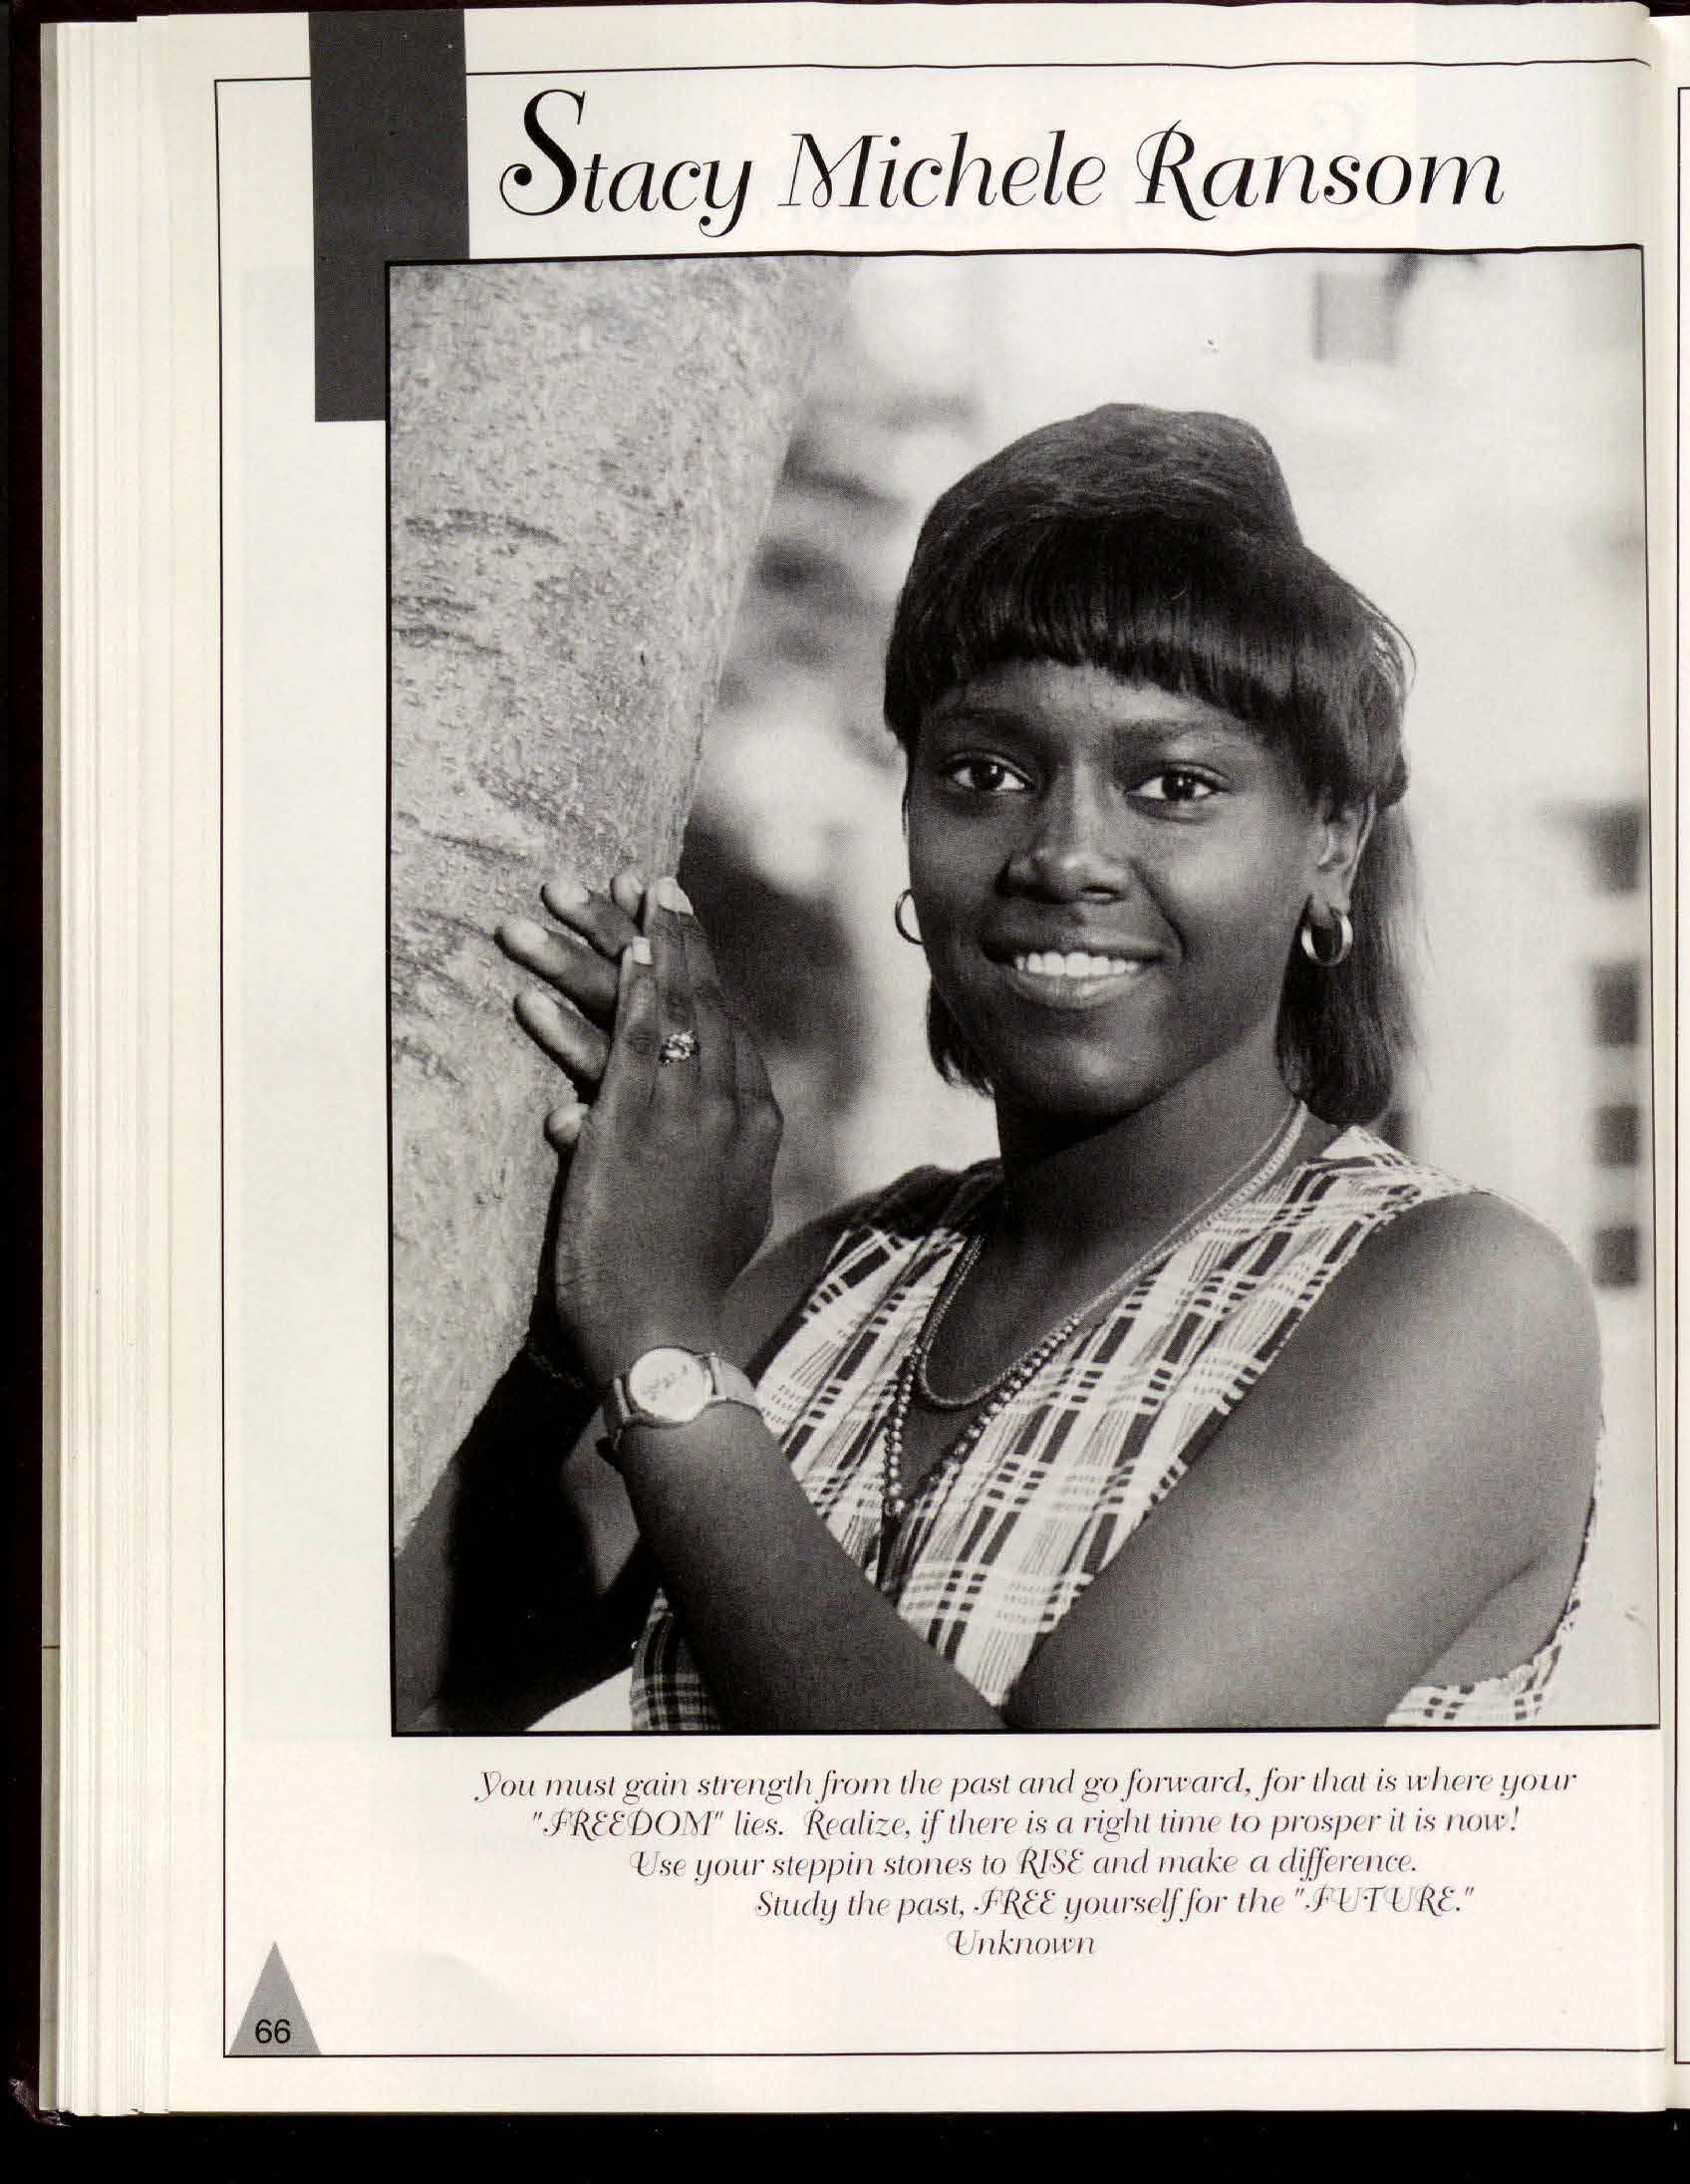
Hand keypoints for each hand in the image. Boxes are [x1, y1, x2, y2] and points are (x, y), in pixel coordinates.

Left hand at [503, 873, 781, 1387]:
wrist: (665, 1334)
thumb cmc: (676, 1289)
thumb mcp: (711, 1216)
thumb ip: (701, 1163)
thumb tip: (661, 1136)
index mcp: (755, 1126)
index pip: (728, 1023)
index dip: (699, 965)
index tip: (673, 920)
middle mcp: (736, 1108)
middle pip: (702, 998)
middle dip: (666, 934)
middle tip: (638, 879)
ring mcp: (695, 1112)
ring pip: (662, 1006)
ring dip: (617, 944)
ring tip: (579, 893)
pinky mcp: (645, 1125)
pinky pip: (630, 1039)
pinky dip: (622, 991)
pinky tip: (604, 952)